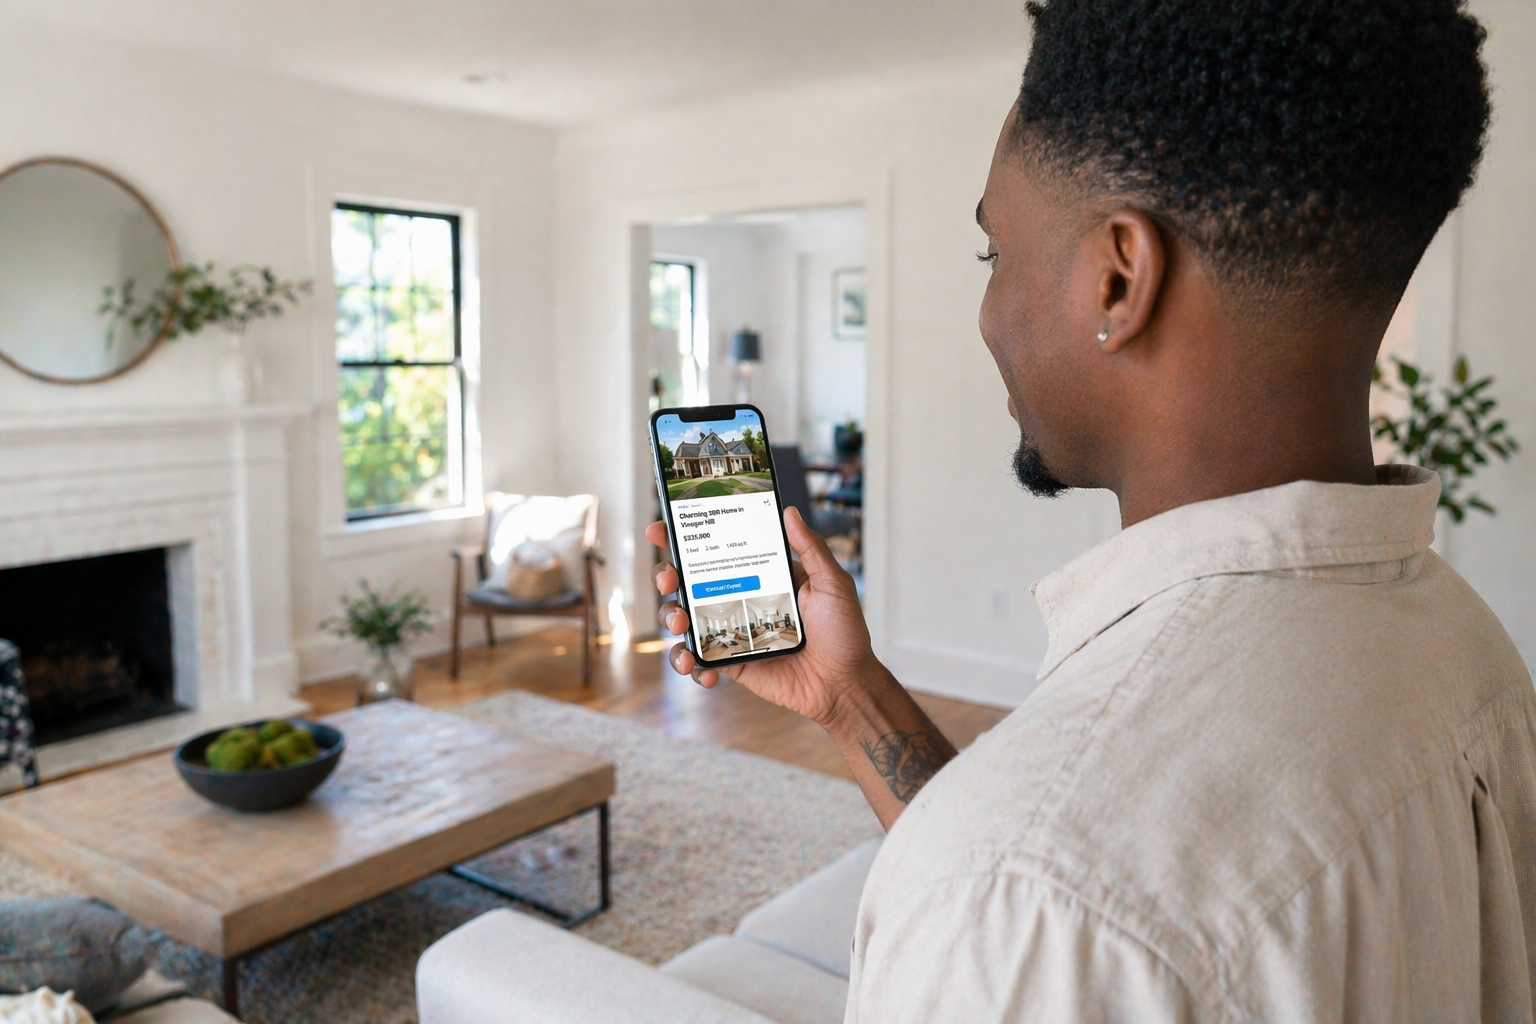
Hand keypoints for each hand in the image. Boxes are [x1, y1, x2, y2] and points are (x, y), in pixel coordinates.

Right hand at [647, 507, 875, 726]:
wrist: (845, 684)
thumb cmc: (844, 632)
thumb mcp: (833, 584)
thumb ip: (811, 549)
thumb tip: (790, 512)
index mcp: (760, 574)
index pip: (717, 549)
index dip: (683, 538)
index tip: (660, 529)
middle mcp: (740, 598)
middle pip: (688, 581)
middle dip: (666, 575)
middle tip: (670, 579)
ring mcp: (732, 631)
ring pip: (684, 620)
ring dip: (671, 618)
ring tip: (681, 624)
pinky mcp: (731, 662)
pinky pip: (698, 660)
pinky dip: (689, 663)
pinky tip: (699, 668)